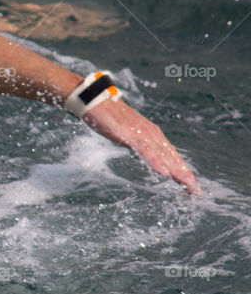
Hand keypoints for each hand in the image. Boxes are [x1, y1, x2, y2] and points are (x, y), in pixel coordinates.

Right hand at [82, 98, 199, 194]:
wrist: (97, 101)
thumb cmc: (110, 117)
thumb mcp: (128, 135)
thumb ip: (138, 144)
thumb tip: (146, 153)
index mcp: (153, 135)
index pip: (172, 156)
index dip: (182, 171)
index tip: (191, 186)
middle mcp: (153, 135)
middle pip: (173, 158)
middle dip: (185, 175)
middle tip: (196, 192)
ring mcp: (143, 135)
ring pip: (164, 156)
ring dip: (176, 171)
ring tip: (187, 184)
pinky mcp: (131, 136)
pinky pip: (146, 151)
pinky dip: (156, 162)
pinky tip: (164, 173)